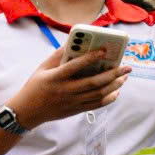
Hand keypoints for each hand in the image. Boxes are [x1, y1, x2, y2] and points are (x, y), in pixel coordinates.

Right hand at [7, 44, 128, 129]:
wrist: (27, 112)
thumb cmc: (34, 87)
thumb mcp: (41, 69)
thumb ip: (57, 56)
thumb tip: (72, 43)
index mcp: (55, 78)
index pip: (75, 66)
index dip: (90, 57)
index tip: (104, 50)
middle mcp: (66, 90)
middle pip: (94, 82)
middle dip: (113, 74)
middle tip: (126, 67)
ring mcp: (72, 102)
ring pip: (99, 94)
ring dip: (114, 85)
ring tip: (124, 77)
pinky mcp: (76, 110)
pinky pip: (97, 105)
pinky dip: (109, 98)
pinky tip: (116, 91)